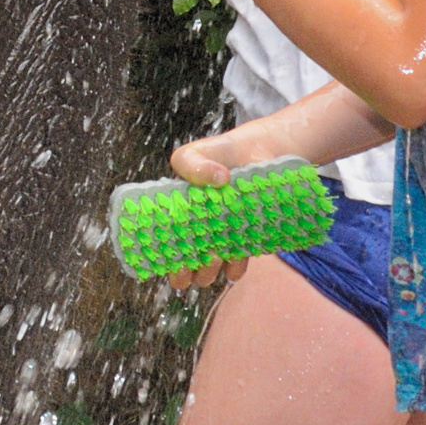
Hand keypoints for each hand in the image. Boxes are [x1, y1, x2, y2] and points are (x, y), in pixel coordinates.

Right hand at [153, 130, 253, 288]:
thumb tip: (219, 178)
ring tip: (215, 257)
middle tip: (198, 262)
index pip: (164, 246)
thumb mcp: (195, 153)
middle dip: (189, 271)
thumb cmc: (221, 153)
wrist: (261, 153)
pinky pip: (236, 263)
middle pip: (186, 265)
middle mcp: (196, 230)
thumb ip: (192, 163)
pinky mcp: (243, 240)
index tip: (174, 266)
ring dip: (209, 272)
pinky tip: (236, 262)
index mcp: (177, 214)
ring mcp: (220, 237)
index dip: (166, 262)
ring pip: (209, 269)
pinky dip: (234, 268)